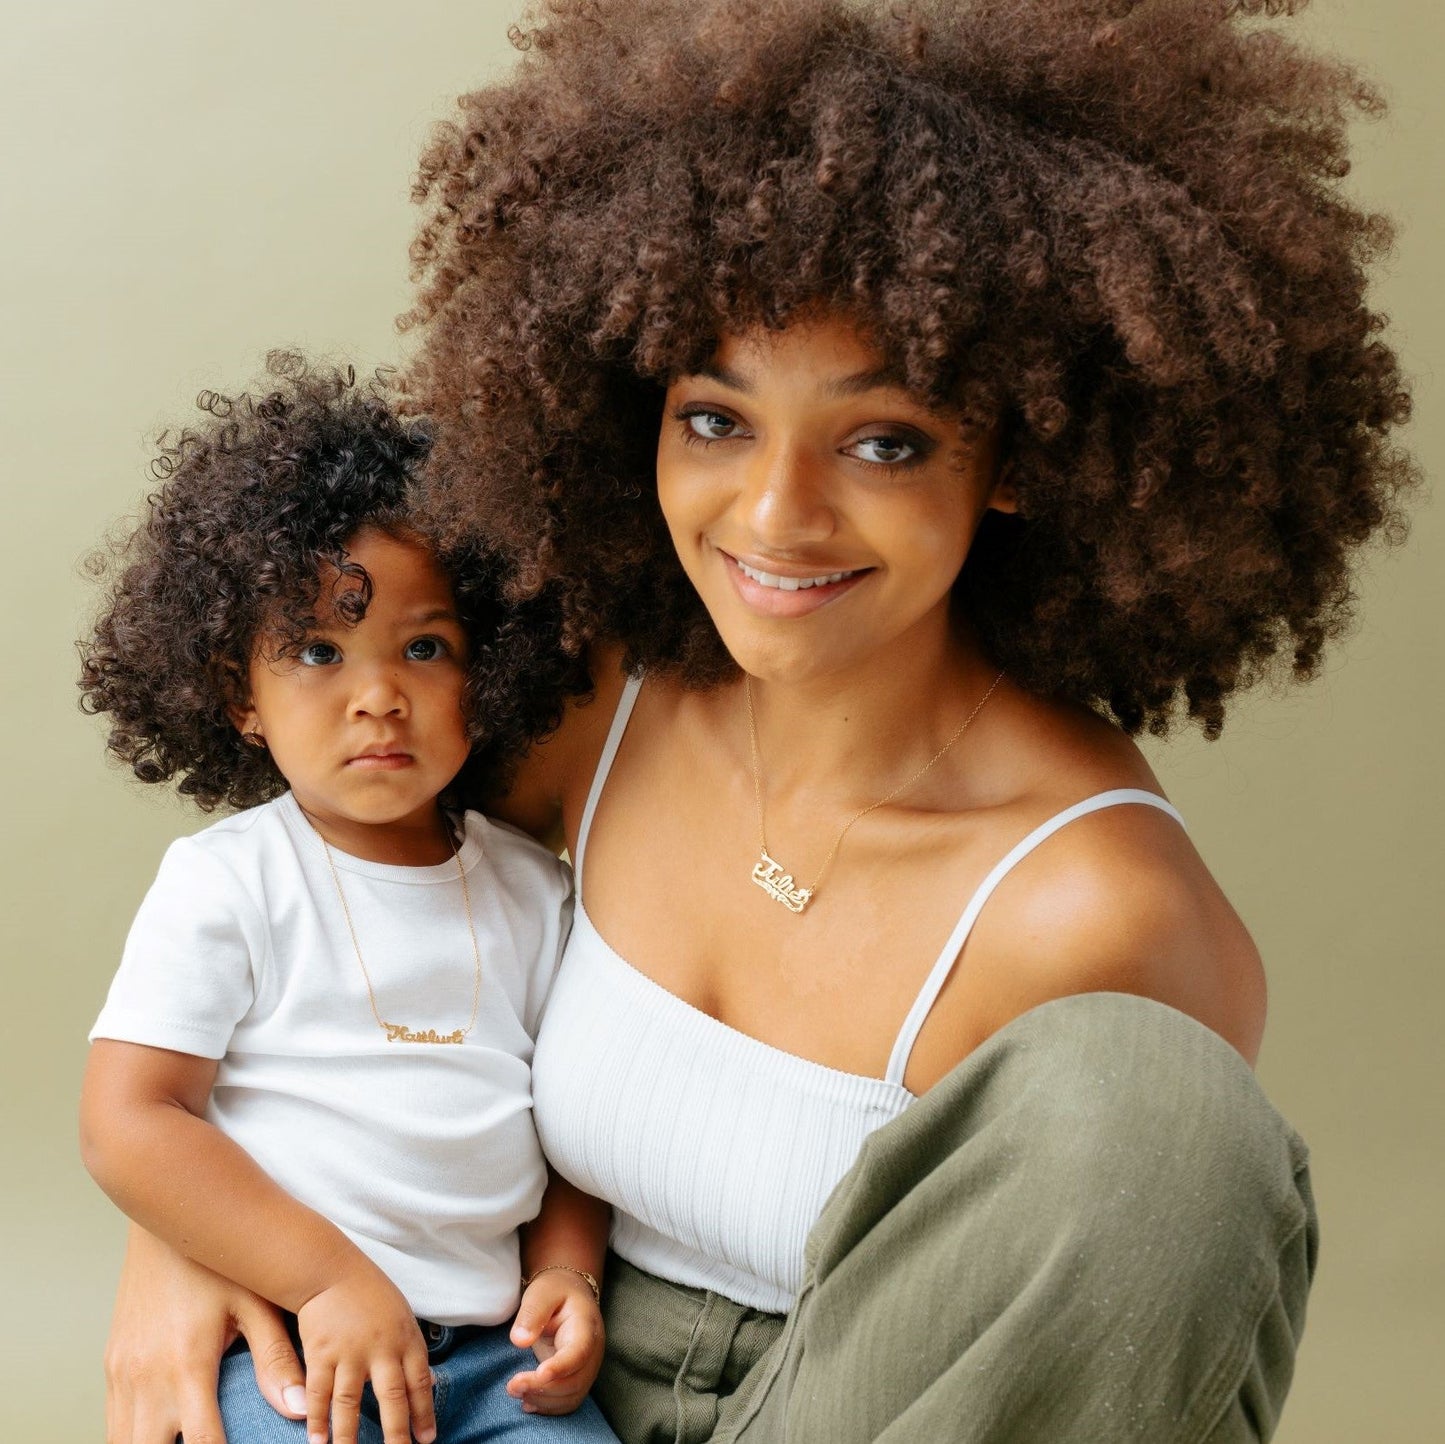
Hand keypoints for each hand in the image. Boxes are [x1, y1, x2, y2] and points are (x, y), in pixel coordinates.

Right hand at [105, 1225, 305, 1443]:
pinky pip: (112, 1425)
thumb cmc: (219, 1261)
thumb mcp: (255, 1302)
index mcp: (187, 1365)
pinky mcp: (111, 1366)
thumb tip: (302, 1411)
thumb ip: (276, 1358)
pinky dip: (132, 1441)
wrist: (166, 1220)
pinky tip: (158, 1440)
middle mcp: (146, 1378)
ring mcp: (121, 1374)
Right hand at [295, 1259, 435, 1443]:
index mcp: (406, 1338)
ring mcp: (350, 1352)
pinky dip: (318, 1421)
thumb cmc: (370, 1294)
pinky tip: (317, 1441)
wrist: (333, 1270)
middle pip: (392, 1398)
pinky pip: (320, 1394)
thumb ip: (410, 1351)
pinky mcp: (321, 1354)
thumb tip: (428, 1383)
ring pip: (351, 1403)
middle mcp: (381, 1348)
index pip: (419, 1382)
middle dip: (398, 1432)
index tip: (427, 1439)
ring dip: (350, 1437)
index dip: (424, 1412)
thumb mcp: (401, 1316)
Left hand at [506, 1268, 605, 1415]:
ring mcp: (587, 1368)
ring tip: (515, 1390)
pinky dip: (548, 1408)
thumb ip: (531, 1313)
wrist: (569, 1295)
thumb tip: (519, 1341)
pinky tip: (527, 1403)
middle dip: (544, 1388)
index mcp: (586, 1325)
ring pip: (572, 1396)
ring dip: (543, 1400)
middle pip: (576, 1380)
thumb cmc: (554, 1292)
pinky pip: (568, 1402)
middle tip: (512, 1385)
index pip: (579, 1351)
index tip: (539, 1373)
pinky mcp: (578, 1379)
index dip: (561, 1366)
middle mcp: (593, 1351)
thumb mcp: (542, 1292)